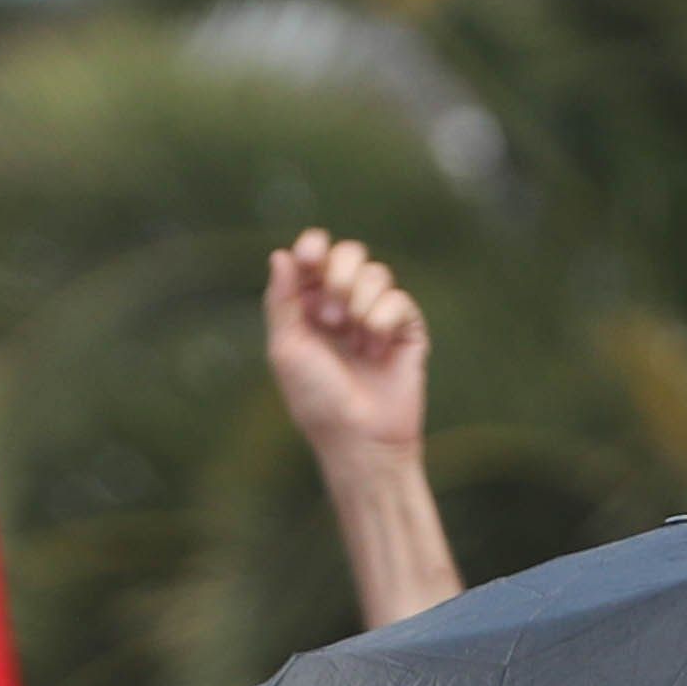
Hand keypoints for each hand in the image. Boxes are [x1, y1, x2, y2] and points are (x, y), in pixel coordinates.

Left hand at [264, 228, 426, 463]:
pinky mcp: (407, 330)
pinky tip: (375, 350)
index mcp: (311, 309)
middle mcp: (344, 307)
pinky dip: (382, 320)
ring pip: (377, 273)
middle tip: (331, 315)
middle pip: (350, 254)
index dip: (314, 247)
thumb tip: (280, 254)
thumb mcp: (287, 349)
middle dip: (339, 273)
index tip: (309, 255)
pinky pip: (399, 299)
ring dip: (359, 300)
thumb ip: (282, 300)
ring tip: (352, 337)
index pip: (315, 258)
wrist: (359, 438)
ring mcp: (377, 317)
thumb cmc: (316, 400)